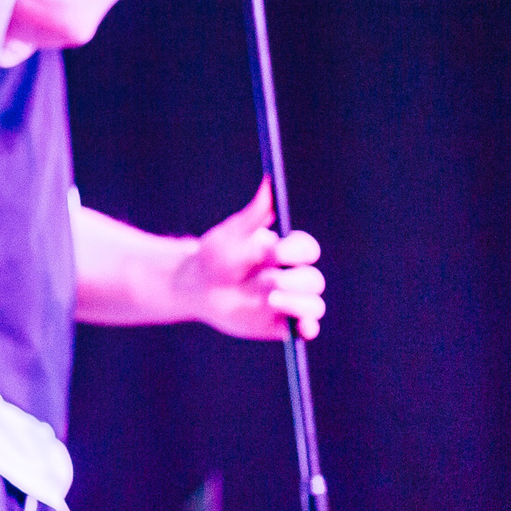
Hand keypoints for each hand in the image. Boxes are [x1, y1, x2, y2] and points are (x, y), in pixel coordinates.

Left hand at [175, 180, 324, 340]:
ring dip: (299, 303)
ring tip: (272, 299)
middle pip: (313, 279)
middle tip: (274, 280)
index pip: (306, 249)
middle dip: (295, 279)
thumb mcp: (231, 236)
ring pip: (313, 304)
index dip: (296, 251)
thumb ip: (253, 215)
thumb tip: (268, 182)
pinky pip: (305, 328)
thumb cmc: (214, 257)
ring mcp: (290, 301)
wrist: (197, 288)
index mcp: (285, 252)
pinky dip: (308, 328)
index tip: (278, 251)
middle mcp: (292, 276)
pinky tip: (303, 328)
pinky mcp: (283, 323)